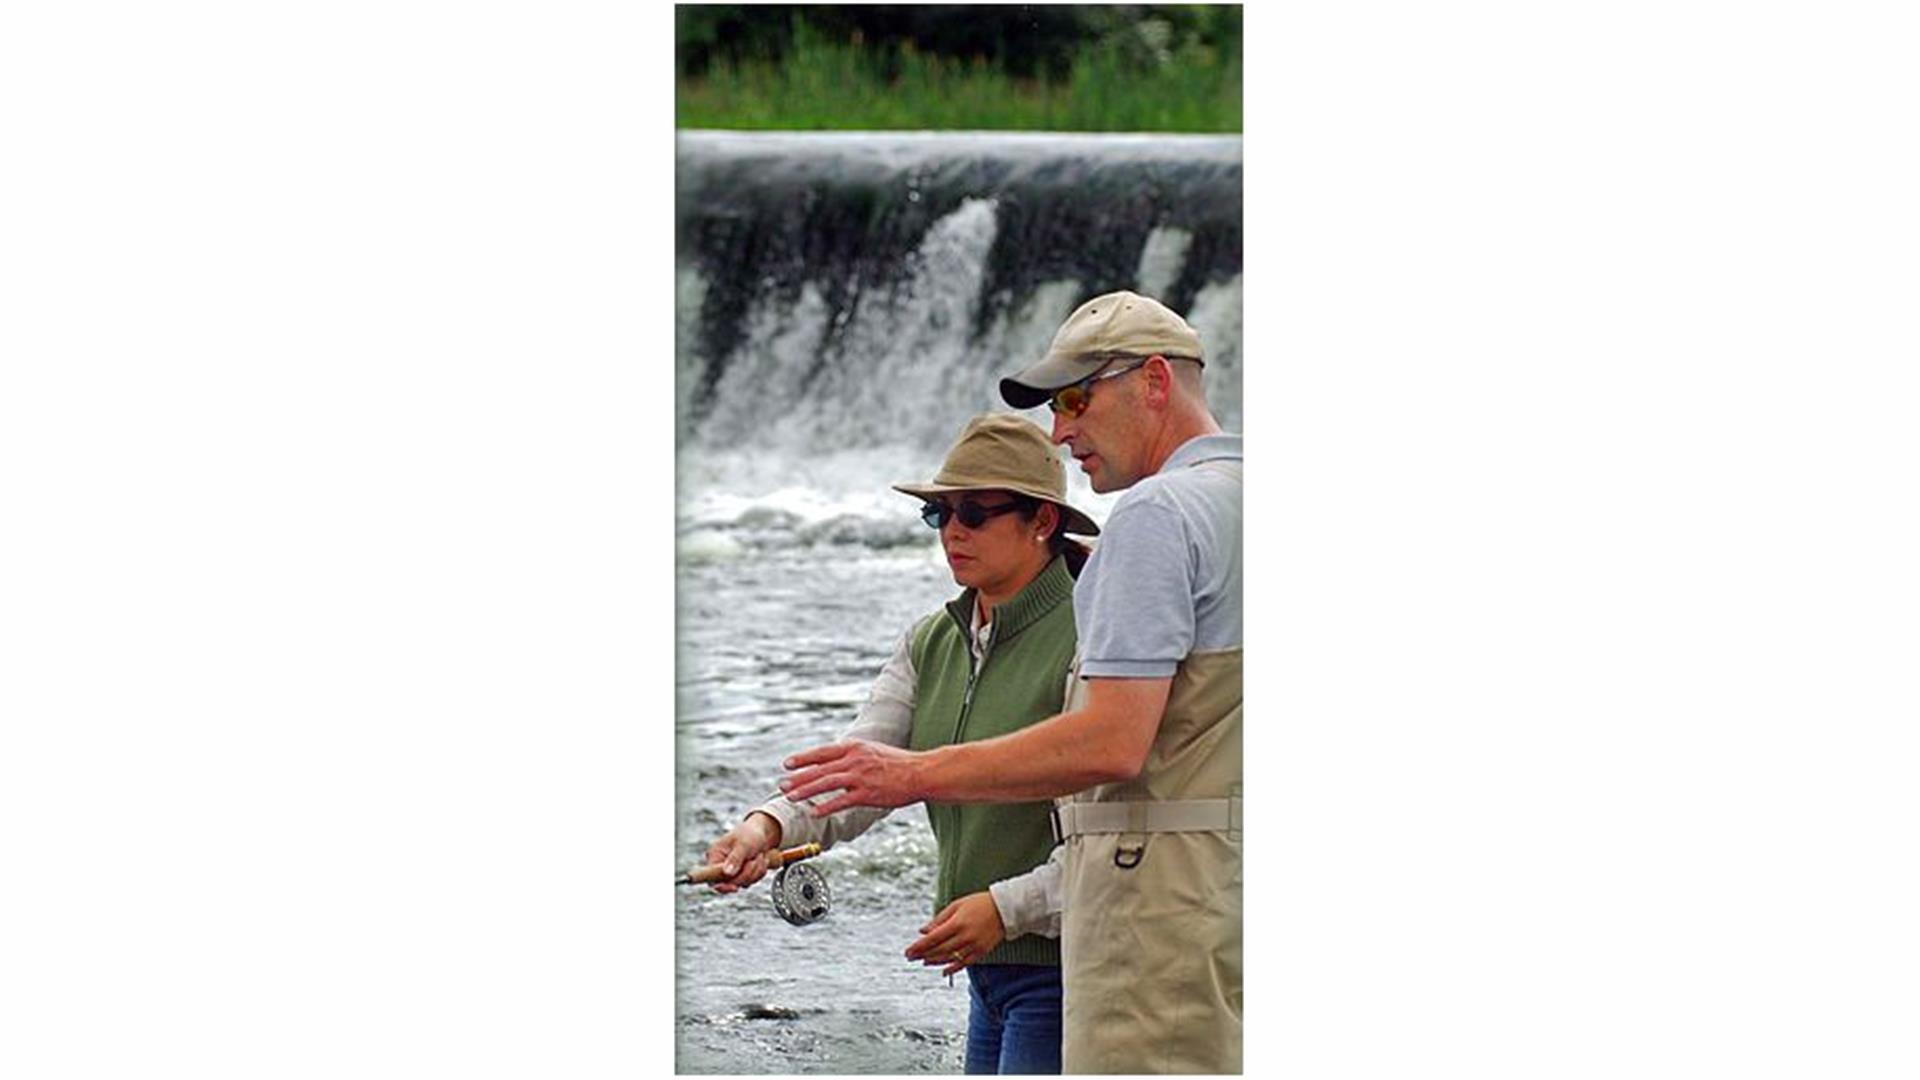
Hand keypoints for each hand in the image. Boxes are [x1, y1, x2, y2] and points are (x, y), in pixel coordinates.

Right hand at [702, 811, 781, 893]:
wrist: (762, 834)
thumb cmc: (750, 835)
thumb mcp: (744, 844)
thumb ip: (735, 858)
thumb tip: (727, 873)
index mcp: (715, 855)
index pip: (711, 877)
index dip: (721, 886)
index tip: (735, 888)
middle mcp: (720, 865)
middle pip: (730, 883)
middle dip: (747, 873)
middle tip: (755, 858)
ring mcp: (731, 872)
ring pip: (743, 883)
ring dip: (755, 870)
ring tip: (758, 856)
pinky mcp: (741, 876)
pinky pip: (751, 882)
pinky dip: (759, 872)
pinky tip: (760, 860)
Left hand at [779, 740, 928, 815]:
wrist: (921, 773)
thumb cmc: (898, 763)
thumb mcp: (872, 750)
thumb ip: (852, 755)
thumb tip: (834, 761)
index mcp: (855, 747)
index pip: (822, 752)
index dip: (803, 758)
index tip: (787, 764)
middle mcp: (855, 760)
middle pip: (819, 769)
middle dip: (798, 777)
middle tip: (782, 784)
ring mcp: (860, 777)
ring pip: (826, 783)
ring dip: (806, 791)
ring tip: (791, 797)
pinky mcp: (867, 794)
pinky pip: (841, 801)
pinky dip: (826, 807)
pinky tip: (814, 812)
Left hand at [905, 891, 1005, 976]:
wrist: (1004, 909)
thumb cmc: (978, 903)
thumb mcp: (957, 905)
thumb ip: (939, 919)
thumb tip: (923, 931)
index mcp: (958, 923)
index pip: (933, 938)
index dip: (919, 947)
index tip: (908, 951)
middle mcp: (965, 936)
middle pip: (939, 950)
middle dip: (923, 955)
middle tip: (911, 957)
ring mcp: (974, 946)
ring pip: (950, 958)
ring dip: (935, 961)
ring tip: (924, 962)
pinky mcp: (981, 952)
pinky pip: (964, 963)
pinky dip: (953, 968)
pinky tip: (943, 971)